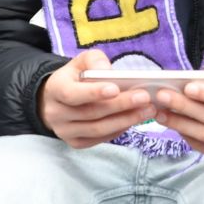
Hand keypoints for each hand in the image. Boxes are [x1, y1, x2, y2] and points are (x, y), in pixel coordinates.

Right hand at [38, 50, 156, 148]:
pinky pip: (100, 138)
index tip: (116, 88)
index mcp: (55, 89)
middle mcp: (56, 113)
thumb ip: (95, 61)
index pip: (72, 93)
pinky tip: (135, 119)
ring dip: (125, 120)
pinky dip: (119, 129)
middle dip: (121, 105)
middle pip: (91, 112)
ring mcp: (64, 131)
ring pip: (98, 129)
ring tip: (147, 110)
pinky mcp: (75, 142)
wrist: (59, 99)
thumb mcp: (82, 61)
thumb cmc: (76, 76)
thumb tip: (109, 72)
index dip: (93, 92)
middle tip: (145, 98)